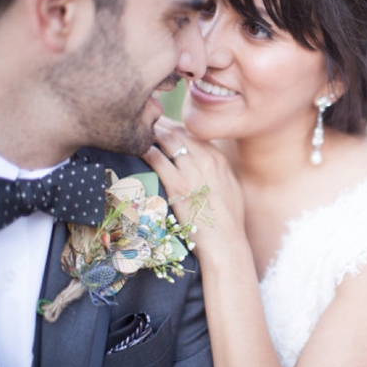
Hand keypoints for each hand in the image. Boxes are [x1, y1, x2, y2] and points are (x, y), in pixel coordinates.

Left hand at [141, 117, 245, 255]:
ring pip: (167, 140)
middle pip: (179, 132)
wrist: (227, 243)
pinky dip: (145, 151)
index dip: (175, 128)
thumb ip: (217, 172)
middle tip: (143, 123)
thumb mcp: (230, 189)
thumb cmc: (229, 222)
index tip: (162, 127)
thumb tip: (207, 168)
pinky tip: (135, 149)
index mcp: (219, 159)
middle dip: (160, 125)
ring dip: (151, 133)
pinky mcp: (178, 186)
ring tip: (136, 132)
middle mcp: (207, 160)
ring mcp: (192, 172)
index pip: (193, 133)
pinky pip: (157, 159)